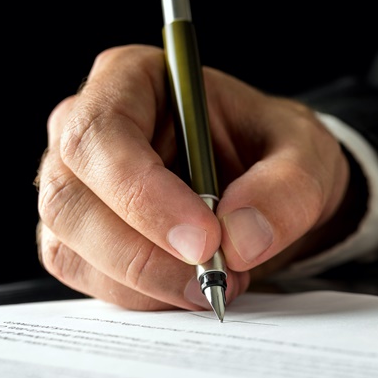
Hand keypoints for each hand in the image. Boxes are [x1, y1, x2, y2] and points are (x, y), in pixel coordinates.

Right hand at [36, 45, 353, 310]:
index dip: (141, 192)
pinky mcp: (80, 240)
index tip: (203, 239)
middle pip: (70, 198)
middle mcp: (87, 131)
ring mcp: (74, 188)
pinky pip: (89, 280)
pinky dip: (143, 298)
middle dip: (143, 253)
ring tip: (217, 284)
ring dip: (146, 283)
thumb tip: (241, 237)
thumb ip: (286, 188)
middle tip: (216, 278)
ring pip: (71, 247)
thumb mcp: (308, 155)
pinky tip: (191, 290)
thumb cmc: (276, 151)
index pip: (100, 132)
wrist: (271, 190)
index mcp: (131, 79)